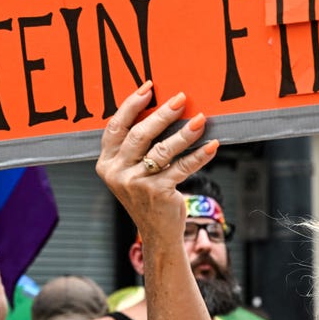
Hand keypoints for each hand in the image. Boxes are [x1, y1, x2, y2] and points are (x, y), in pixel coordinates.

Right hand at [95, 82, 218, 248]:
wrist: (157, 231)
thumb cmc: (148, 193)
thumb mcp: (132, 170)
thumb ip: (137, 146)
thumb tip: (162, 108)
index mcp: (107, 162)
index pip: (116, 127)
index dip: (131, 105)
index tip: (149, 88)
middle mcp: (117, 173)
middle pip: (140, 135)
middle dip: (162, 114)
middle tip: (180, 99)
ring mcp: (136, 184)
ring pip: (162, 151)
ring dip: (184, 134)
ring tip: (201, 120)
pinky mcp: (157, 193)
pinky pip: (182, 168)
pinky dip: (199, 156)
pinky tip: (212, 146)